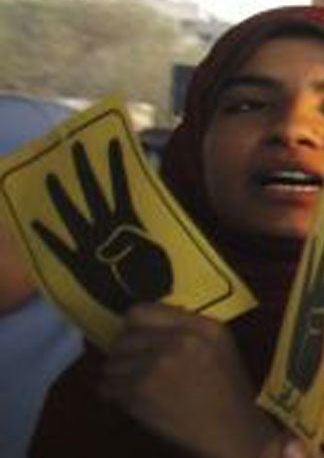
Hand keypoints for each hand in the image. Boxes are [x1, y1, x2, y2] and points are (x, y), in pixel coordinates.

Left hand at [32, 138, 172, 312]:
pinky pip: (57, 249)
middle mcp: (105, 232)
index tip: (113, 143)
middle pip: (91, 194)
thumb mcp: (152, 259)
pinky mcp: (76, 266)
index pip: (121, 188)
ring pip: (70, 215)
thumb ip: (131, 243)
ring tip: (50, 176)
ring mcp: (88, 247)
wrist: (141, 314)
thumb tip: (109, 241)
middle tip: (76, 146)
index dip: (116, 165)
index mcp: (128, 226)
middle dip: (84, 170)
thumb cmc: (155, 286)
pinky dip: (46, 236)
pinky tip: (33, 222)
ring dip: (60, 196)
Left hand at [102, 304, 272, 457]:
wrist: (234, 436)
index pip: (141, 312)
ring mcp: (157, 365)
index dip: (133, 329)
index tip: (137, 343)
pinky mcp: (140, 391)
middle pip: (123, 338)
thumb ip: (187, 330)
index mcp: (203, 328)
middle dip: (125, 357)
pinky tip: (135, 404)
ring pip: (111, 363)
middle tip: (138, 373)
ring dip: (119, 378)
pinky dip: (115, 397)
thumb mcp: (221, 350)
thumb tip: (142, 326)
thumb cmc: (229, 396)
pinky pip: (107, 387)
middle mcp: (179, 341)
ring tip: (140, 391)